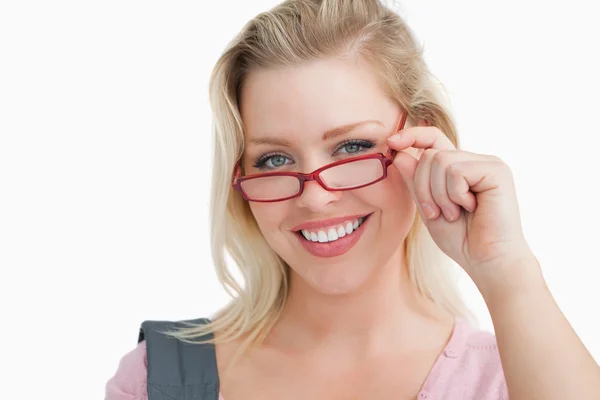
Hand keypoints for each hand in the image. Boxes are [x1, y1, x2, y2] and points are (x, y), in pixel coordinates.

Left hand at [387, 126, 537, 290]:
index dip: (412, 136)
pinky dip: (454, 195)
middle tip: (436, 213)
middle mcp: (474, 161)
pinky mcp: (496, 170)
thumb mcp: (428, 208)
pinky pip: (456, 171)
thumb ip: (415, 182)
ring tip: (454, 213)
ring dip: (438, 194)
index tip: (391, 142)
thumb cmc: (462, 240)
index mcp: (458, 168)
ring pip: (440, 161)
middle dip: (423, 187)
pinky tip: (471, 209)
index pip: (433, 139)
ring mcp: (487, 164)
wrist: (488, 261)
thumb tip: (399, 154)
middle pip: (430, 154)